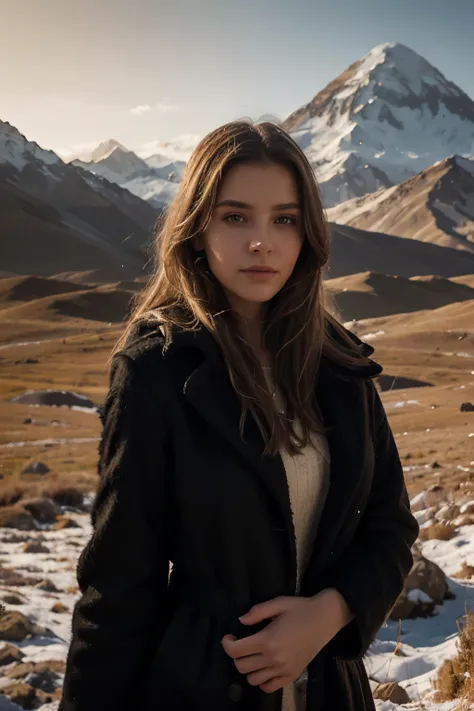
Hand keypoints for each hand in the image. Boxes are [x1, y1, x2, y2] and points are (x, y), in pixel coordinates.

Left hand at [221, 590, 349, 693]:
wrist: (325, 619)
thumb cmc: (301, 609)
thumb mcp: (278, 603)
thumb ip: (257, 612)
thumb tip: (241, 620)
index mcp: (268, 640)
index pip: (236, 651)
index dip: (227, 643)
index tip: (230, 636)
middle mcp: (273, 659)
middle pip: (241, 666)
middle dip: (236, 654)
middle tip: (242, 643)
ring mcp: (283, 670)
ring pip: (252, 679)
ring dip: (248, 667)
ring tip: (253, 655)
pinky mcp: (291, 676)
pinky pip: (268, 687)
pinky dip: (262, 680)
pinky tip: (264, 666)